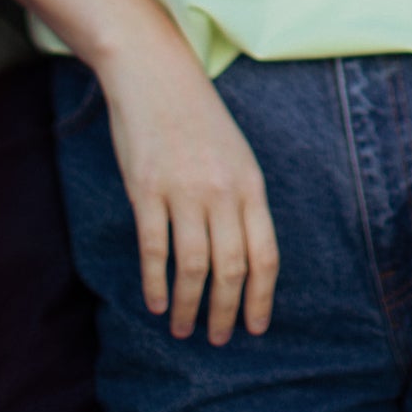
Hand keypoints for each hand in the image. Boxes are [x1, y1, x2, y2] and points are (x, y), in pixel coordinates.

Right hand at [98, 36, 278, 345]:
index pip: (265, 255)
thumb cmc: (197, 116)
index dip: (261, 297)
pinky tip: (156, 303)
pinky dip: (156, 283)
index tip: (255, 327)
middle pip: (231, 268)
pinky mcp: (146, 189)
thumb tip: (244, 257)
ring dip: (190, 306)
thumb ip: (241, 200)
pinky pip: (154, 249)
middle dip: (226, 311)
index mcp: (250, 183)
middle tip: (217, 338)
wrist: (155, 73)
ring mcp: (183, 190)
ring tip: (183, 329)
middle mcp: (222, 191)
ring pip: (193, 266)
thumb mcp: (235, 154)